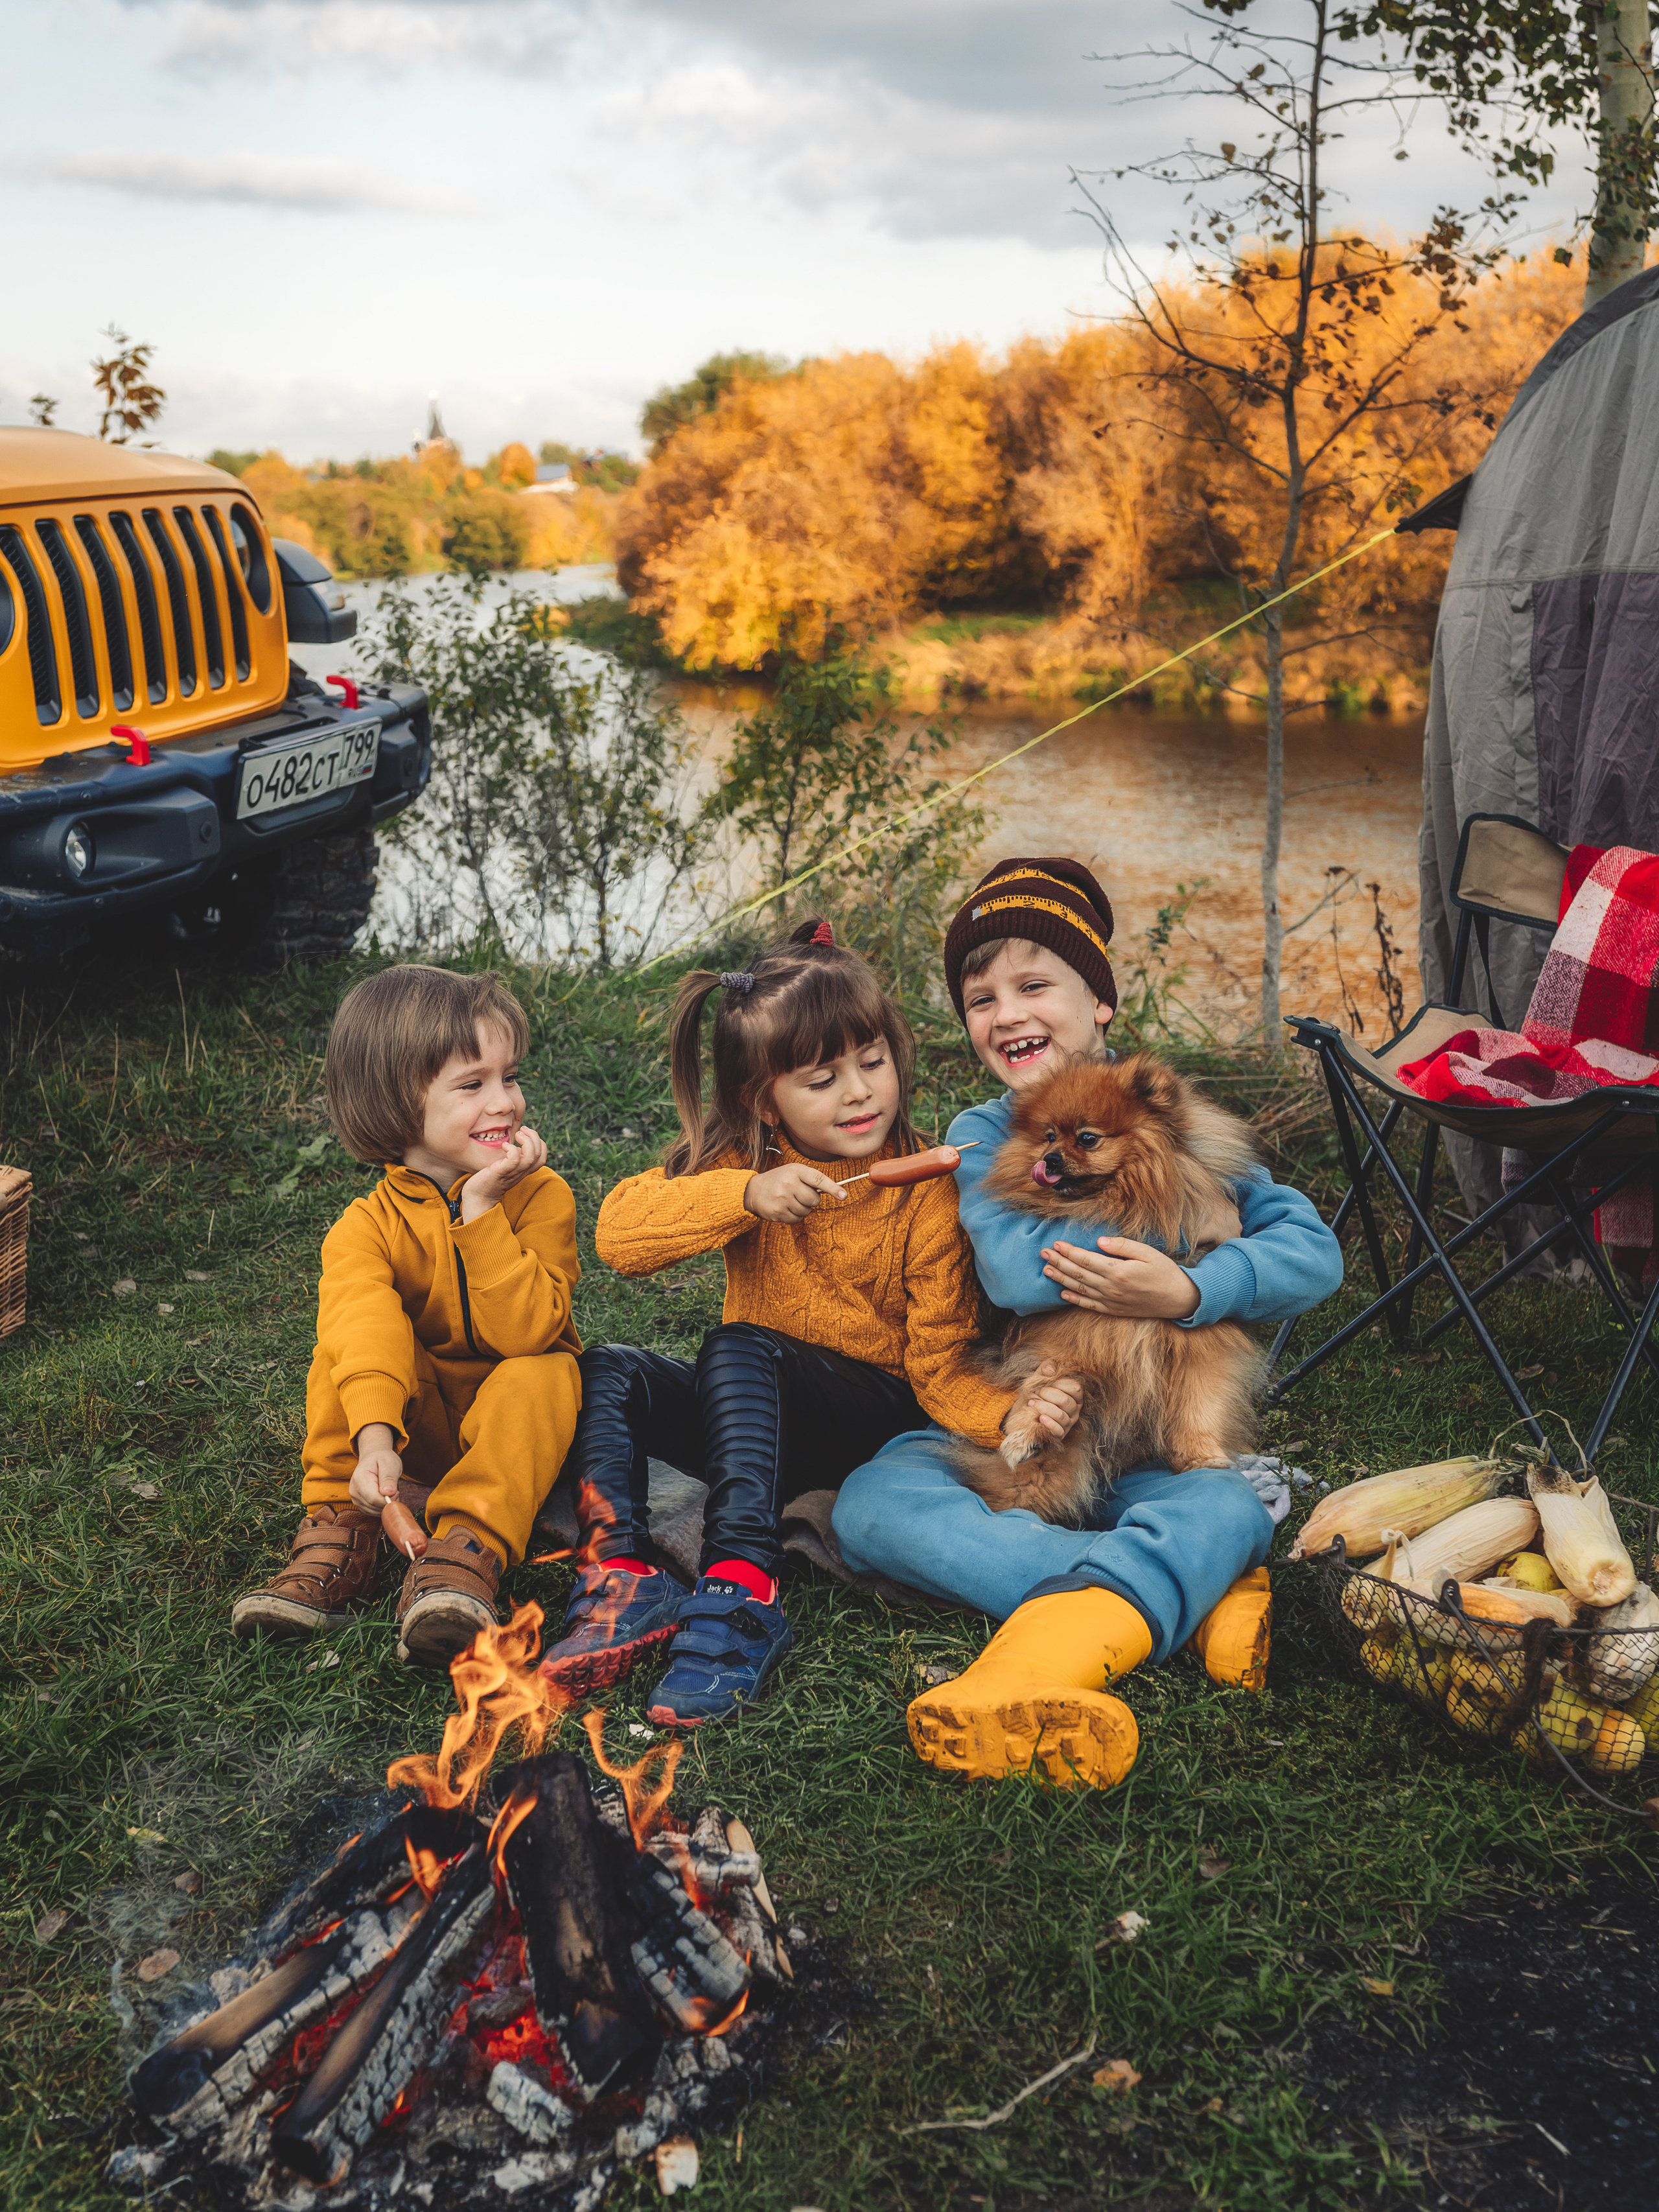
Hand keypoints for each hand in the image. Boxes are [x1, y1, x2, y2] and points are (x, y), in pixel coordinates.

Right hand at [348, 1422, 402, 1515]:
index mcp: (359, 1479)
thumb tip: (388, 1493)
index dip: (388, 1500)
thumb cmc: (382, 1459)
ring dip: (385, 1505)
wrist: (373, 1457)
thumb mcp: (389, 1463)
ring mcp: (355, 1499)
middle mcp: (354, 1491)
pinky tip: (385, 1496)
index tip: (397, 1492)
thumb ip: (389, 1478)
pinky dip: (381, 1507)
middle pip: (374, 1507)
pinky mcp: (360, 1504)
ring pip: (374, 1512)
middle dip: (388, 1502)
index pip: (374, 1499)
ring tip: (390, 1491)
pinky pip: (372, 1512)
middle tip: (396, 1490)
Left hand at [460, 1125, 547, 1222]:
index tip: (525, 1134)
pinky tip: (504, 1145)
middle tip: (521, 1130)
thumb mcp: (505, 1166)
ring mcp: (512, 1173)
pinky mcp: (501, 1173)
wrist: (478, 1197)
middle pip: (539, 1154)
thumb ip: (513, 1158)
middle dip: (534, 1137)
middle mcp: (521, 1172)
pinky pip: (514, 1160)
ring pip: (530, 1157)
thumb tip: (514, 1143)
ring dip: (526, 1142)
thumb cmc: (489, 1178)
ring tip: (516, 1134)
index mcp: (524, 1170)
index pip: (542, 1156)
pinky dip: (512, 1149)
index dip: (539, 1142)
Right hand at [743, 1162, 848, 1221]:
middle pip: (814, 1199)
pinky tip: (785, 1208)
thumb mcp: (794, 1172)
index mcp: (795, 1170)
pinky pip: (796, 1219)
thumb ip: (812, 1179)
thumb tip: (837, 1192)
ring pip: (806, 1211)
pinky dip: (794, 1216)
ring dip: (802, 1208)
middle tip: (799, 1194)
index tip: (843, 1196)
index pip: (818, 1179)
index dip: (832, 1188)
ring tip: (789, 1200)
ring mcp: (782, 1198)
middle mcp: (788, 1183)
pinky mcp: (777, 1212)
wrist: (752, 1190)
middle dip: (811, 1200)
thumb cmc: (779, 1179)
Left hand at [1005, 1359, 1083, 1442]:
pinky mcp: (1058, 1435)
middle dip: (1048, 1394)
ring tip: (1032, 1404)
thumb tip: (1050, 1369)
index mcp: (1073, 1395)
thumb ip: (1046, 1368)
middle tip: (1036, 1392)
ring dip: (1044, 1407)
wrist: (1020, 1415)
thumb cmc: (1034, 1395)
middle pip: (1067, 1401)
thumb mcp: (1039, 1378)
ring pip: (1061, 1416)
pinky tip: (1040, 1418)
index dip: (1060, 1383)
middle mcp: (1074, 1410)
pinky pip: (1058, 1430)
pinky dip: (1049, 1423)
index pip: (1075, 1388)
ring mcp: (1067, 1424)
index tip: (1045, 1382)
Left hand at [1041, 1235, 1200, 1319]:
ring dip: (1061, 1279)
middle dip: (1059, 1263)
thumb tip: (1099, 1242)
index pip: (1086, 1260)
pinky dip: (1074, 1299)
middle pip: (1078, 1274)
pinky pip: (1089, 1305)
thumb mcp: (1147, 1253)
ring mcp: (1111, 1301)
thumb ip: (1122, 1246)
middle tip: (1043, 1254)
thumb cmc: (1164, 1272)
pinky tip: (1063, 1293)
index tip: (1056, 1244)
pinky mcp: (1114, 1310)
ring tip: (1046, 1270)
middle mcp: (1111, 1288)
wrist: (1179, 1299)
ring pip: (1080, 1289)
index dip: (1069, 1252)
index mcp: (1118, 1272)